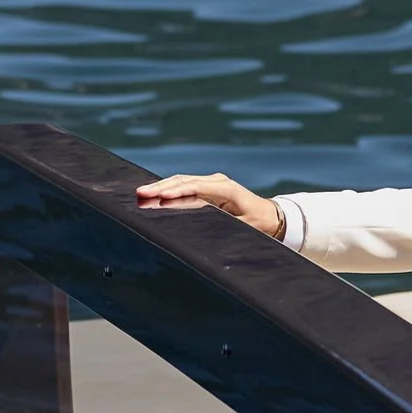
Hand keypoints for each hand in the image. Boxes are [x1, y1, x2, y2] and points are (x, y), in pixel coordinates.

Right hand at [135, 171, 284, 239]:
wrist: (270, 215)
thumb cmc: (259, 223)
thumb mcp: (245, 228)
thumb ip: (228, 228)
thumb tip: (209, 232)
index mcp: (227, 189)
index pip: (197, 188)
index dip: (178, 191)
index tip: (160, 197)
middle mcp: (217, 181)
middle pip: (184, 180)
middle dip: (161, 187)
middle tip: (140, 194)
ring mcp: (212, 181)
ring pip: (181, 180)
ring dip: (161, 186)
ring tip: (140, 193)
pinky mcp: (207, 186)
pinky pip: (184, 184)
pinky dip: (168, 188)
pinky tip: (153, 193)